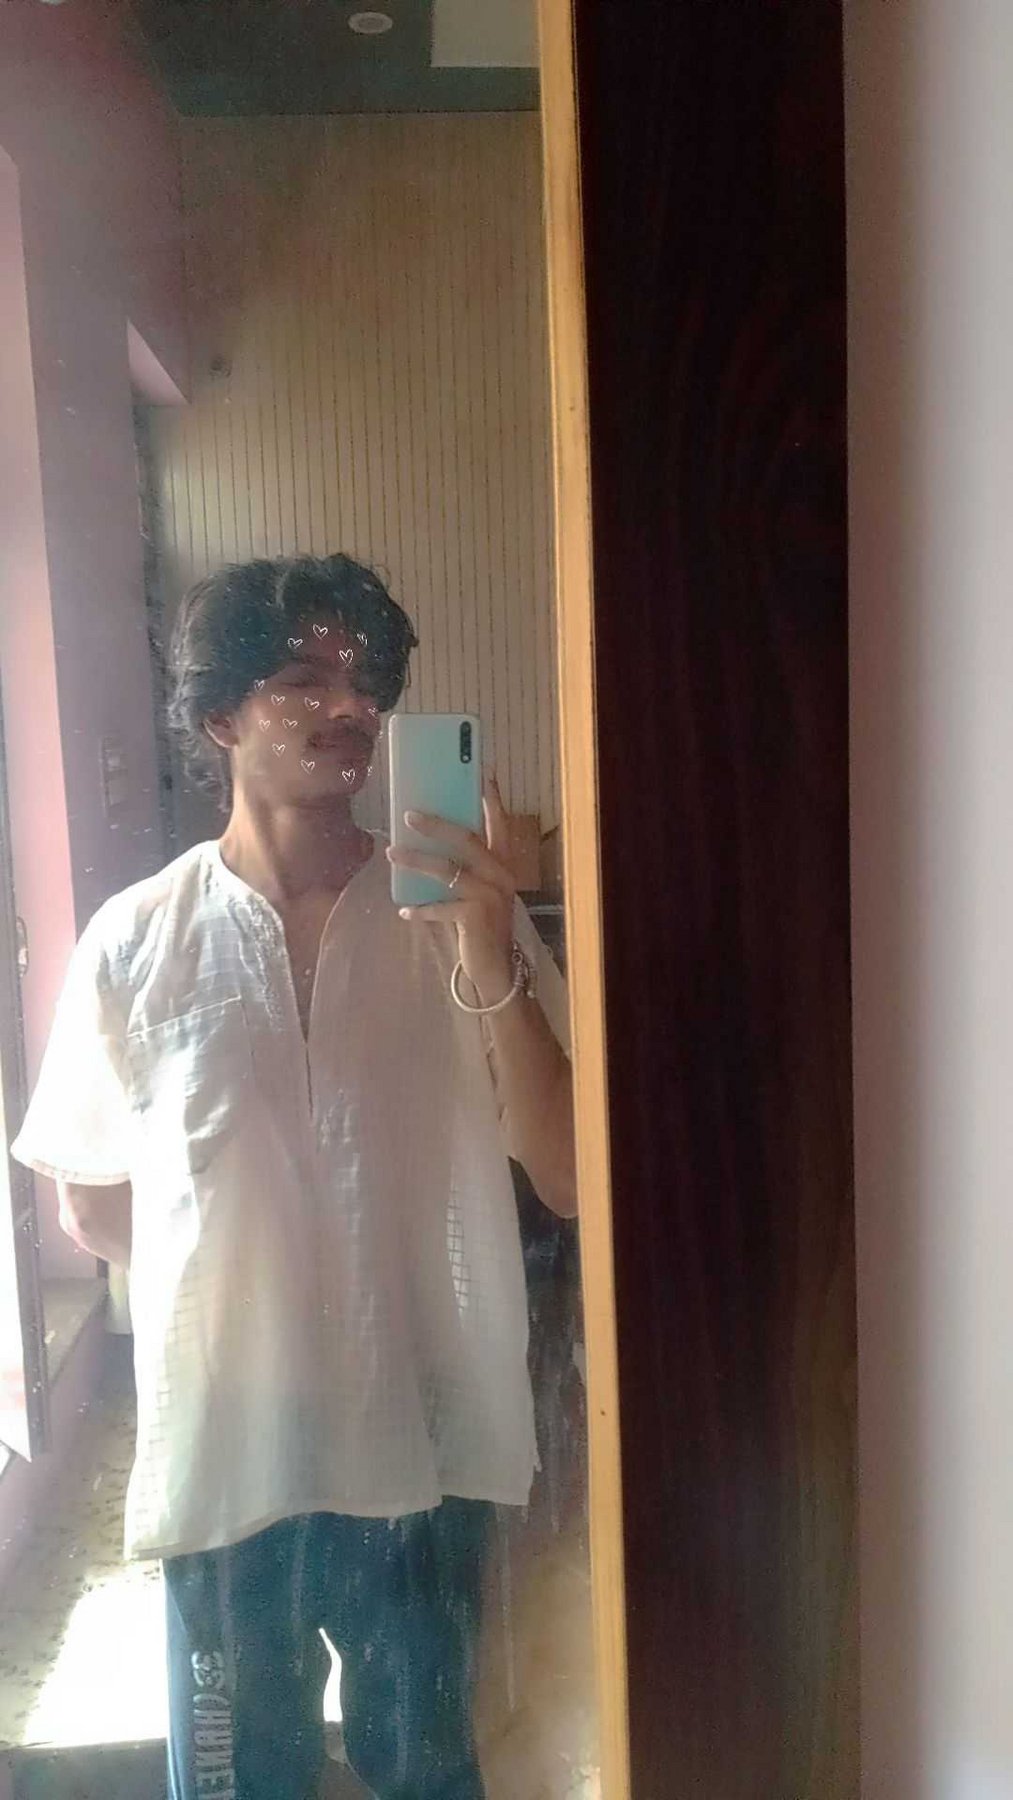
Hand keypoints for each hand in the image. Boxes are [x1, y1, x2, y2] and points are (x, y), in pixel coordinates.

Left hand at [386, 774, 516, 1003]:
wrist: (496, 968)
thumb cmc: (480, 925)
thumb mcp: (478, 891)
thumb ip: (464, 868)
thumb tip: (424, 841)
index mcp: (503, 864)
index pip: (498, 824)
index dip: (491, 799)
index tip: (482, 772)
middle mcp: (501, 875)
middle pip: (467, 839)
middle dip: (436, 825)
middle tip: (408, 815)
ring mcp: (490, 896)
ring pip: (447, 870)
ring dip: (415, 862)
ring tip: (391, 854)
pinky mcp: (475, 917)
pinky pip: (440, 907)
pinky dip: (419, 909)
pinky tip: (403, 911)